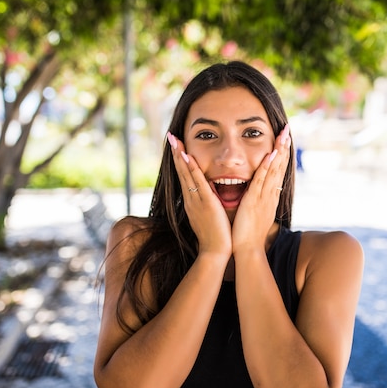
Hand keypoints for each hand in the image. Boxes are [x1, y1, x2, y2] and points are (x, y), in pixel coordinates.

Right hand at [167, 132, 231, 260]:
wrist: (215, 252)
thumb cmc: (215, 236)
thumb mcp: (209, 214)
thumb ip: (208, 201)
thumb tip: (211, 189)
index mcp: (192, 201)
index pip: (184, 176)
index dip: (180, 160)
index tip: (177, 145)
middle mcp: (191, 199)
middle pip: (181, 171)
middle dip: (177, 152)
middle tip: (171, 135)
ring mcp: (196, 200)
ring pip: (186, 174)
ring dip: (181, 156)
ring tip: (175, 140)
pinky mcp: (205, 204)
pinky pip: (197, 183)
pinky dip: (192, 170)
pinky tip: (188, 157)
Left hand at [231, 125, 291, 254]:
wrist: (248, 250)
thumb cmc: (248, 233)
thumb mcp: (255, 212)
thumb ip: (256, 200)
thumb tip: (255, 192)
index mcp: (269, 196)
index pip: (277, 170)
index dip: (281, 153)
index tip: (284, 138)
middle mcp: (270, 194)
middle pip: (280, 166)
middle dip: (284, 146)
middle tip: (287, 129)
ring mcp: (264, 197)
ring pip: (274, 170)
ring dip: (279, 151)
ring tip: (283, 134)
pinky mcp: (255, 201)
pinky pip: (262, 181)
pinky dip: (267, 167)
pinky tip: (272, 154)